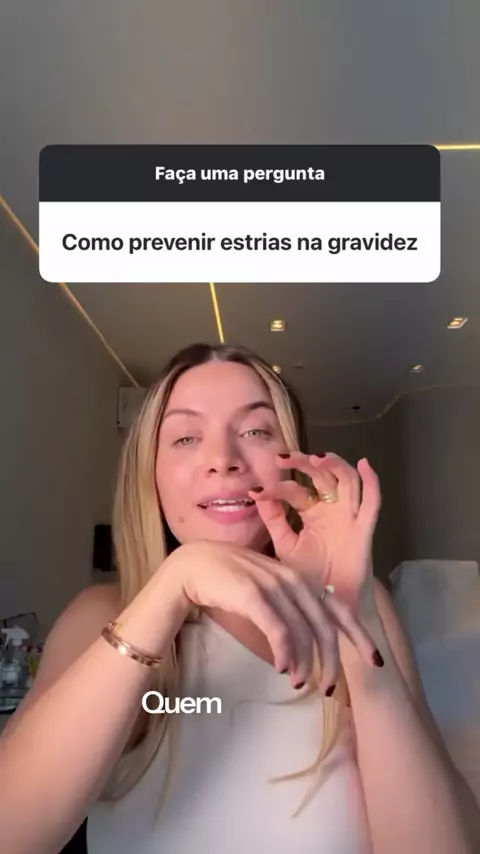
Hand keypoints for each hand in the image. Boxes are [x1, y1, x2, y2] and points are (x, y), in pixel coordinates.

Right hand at [166, 540, 381, 691]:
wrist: (192, 566)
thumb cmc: (228, 581)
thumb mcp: (266, 593)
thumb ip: (287, 611)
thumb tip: (304, 646)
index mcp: (299, 580)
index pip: (339, 609)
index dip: (359, 636)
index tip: (375, 661)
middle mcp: (292, 581)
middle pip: (325, 627)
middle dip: (331, 662)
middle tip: (327, 688)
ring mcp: (274, 587)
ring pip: (303, 634)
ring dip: (304, 665)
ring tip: (297, 683)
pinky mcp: (254, 596)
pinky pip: (279, 630)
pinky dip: (285, 653)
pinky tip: (280, 668)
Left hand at [247, 453, 380, 610]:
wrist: (325, 605)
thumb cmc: (306, 575)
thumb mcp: (285, 544)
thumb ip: (274, 520)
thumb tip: (257, 492)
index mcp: (311, 511)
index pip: (296, 490)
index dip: (278, 487)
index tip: (258, 489)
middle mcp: (331, 508)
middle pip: (321, 476)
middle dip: (304, 463)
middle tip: (284, 459)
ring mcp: (348, 516)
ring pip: (346, 480)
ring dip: (333, 465)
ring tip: (315, 458)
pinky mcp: (363, 529)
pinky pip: (372, 503)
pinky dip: (372, 482)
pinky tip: (364, 464)